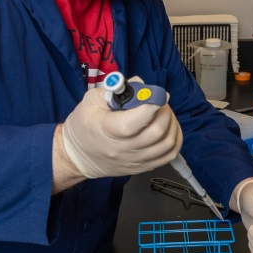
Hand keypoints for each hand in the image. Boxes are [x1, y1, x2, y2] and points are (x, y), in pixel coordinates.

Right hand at [61, 83, 182, 178]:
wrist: (77, 156)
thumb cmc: (83, 125)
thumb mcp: (92, 100)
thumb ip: (117, 89)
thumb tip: (142, 85)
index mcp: (107, 129)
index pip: (134, 122)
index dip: (151, 105)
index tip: (156, 94)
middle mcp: (123, 149)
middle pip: (156, 132)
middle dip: (164, 111)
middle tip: (159, 101)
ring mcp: (134, 160)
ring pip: (167, 144)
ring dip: (172, 124)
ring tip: (163, 113)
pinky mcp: (142, 167)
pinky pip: (169, 156)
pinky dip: (174, 139)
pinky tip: (169, 128)